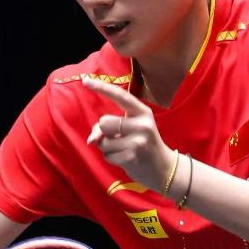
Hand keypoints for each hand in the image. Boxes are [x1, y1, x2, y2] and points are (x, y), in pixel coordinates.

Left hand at [82, 76, 173, 190]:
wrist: (163, 168)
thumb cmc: (142, 144)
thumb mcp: (130, 129)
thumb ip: (108, 127)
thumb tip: (91, 141)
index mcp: (142, 112)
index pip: (120, 96)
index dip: (102, 87)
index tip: (85, 80)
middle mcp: (142, 124)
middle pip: (103, 122)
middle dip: (104, 132)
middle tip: (118, 138)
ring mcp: (138, 141)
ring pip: (103, 141)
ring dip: (107, 147)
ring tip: (123, 149)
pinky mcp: (132, 157)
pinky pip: (107, 155)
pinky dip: (111, 158)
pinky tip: (125, 159)